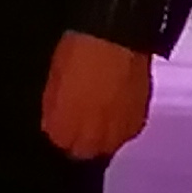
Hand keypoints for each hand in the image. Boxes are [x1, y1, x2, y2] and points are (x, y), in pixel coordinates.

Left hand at [40, 29, 153, 165]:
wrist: (115, 40)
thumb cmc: (79, 54)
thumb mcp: (54, 80)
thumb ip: (54, 108)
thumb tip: (56, 117)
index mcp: (61, 130)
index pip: (58, 144)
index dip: (61, 130)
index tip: (63, 120)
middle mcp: (89, 141)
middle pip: (82, 152)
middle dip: (80, 139)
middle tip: (82, 116)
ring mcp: (115, 136)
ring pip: (106, 146)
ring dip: (102, 134)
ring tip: (100, 109)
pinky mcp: (137, 125)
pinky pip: (125, 132)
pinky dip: (120, 123)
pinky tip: (116, 105)